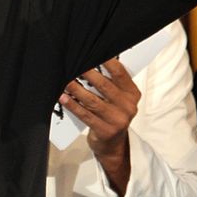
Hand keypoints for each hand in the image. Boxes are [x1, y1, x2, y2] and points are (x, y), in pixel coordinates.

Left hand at [59, 58, 139, 195]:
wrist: (112, 144)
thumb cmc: (111, 115)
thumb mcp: (117, 99)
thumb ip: (110, 83)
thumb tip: (89, 63)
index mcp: (132, 94)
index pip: (120, 73)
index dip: (107, 62)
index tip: (93, 51)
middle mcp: (128, 106)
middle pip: (104, 85)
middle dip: (86, 73)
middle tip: (73, 64)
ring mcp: (117, 120)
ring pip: (92, 100)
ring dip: (76, 89)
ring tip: (64, 80)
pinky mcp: (105, 131)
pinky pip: (85, 115)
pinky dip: (73, 105)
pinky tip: (63, 98)